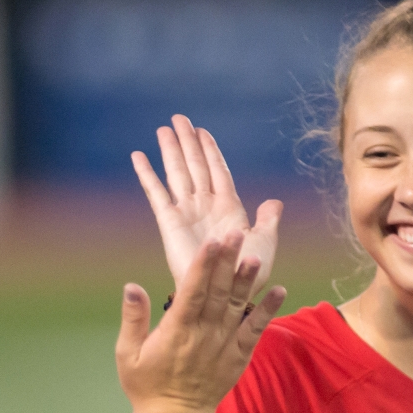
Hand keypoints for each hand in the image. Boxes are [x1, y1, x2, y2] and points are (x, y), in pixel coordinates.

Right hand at [116, 231, 288, 412]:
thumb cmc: (146, 384)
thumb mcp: (127, 354)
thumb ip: (133, 319)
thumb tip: (132, 285)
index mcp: (177, 330)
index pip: (192, 291)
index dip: (203, 265)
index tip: (211, 242)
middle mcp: (204, 334)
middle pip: (218, 292)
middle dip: (227, 261)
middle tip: (235, 233)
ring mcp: (224, 345)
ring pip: (238, 306)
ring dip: (247, 281)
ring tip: (256, 256)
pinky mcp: (239, 356)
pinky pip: (256, 330)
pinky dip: (269, 311)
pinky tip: (280, 290)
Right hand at [132, 114, 283, 299]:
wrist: (224, 294)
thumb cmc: (246, 274)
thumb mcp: (265, 243)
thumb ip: (268, 221)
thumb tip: (274, 202)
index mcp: (229, 207)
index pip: (217, 169)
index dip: (210, 149)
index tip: (202, 130)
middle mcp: (205, 205)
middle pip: (195, 164)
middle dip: (187, 141)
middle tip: (178, 118)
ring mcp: (187, 212)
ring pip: (178, 172)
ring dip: (170, 150)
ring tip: (163, 128)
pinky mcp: (170, 223)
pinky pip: (156, 193)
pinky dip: (147, 174)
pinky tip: (138, 157)